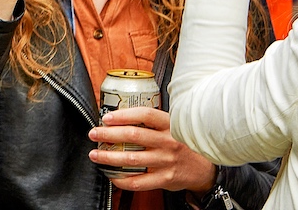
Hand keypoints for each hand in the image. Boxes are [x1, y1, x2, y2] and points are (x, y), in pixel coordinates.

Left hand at [89, 106, 217, 192]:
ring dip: (109, 157)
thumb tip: (120, 115)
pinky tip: (112, 175)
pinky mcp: (165, 179)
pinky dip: (122, 180)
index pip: (144, 115)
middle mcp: (168, 142)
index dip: (123, 115)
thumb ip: (151, 121)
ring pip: (132, 159)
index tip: (107, 117)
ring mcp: (166, 161)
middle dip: (109, 134)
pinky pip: (139, 182)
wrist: (203, 169)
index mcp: (169, 125)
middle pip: (134, 136)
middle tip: (94, 134)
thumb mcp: (172, 126)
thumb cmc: (181, 144)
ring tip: (95, 155)